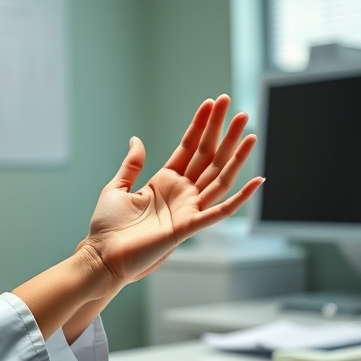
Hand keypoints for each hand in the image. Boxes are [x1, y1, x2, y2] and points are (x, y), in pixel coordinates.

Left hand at [82, 95, 263, 287]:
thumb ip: (132, 165)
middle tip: (237, 109)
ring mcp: (188, 209)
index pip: (189, 147)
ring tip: (249, 134)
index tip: (211, 103)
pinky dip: (240, 198)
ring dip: (236, 157)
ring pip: (219, 178)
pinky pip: (221, 211)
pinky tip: (257, 181)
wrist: (103, 256)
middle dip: (222, 133)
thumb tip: (136, 139)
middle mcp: (181, 192)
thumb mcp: (116, 188)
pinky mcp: (190, 226)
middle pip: (208, 157)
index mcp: (164, 181)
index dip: (201, 125)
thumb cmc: (107, 228)